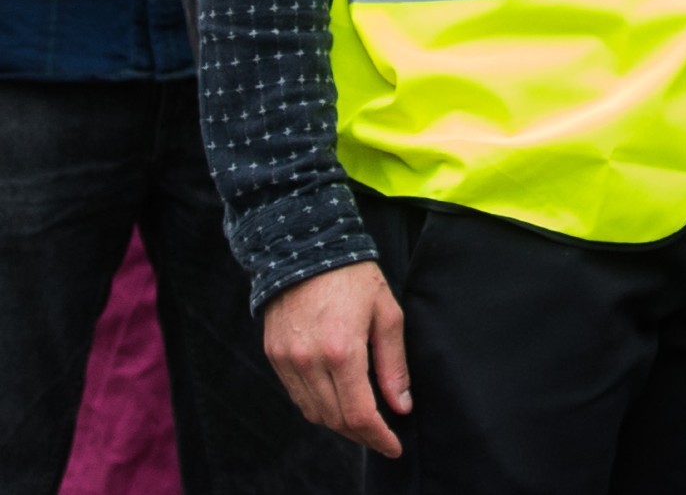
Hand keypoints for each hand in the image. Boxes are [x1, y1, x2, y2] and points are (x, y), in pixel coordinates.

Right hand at [262, 262, 409, 457]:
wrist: (305, 249)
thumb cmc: (355, 278)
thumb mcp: (387, 315)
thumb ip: (394, 364)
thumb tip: (401, 405)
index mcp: (342, 352)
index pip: (358, 414)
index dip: (377, 437)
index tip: (394, 446)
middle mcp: (309, 362)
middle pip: (334, 419)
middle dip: (362, 434)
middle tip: (383, 436)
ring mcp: (287, 361)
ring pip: (313, 412)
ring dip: (339, 423)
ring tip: (364, 421)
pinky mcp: (274, 357)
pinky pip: (297, 396)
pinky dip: (318, 406)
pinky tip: (337, 400)